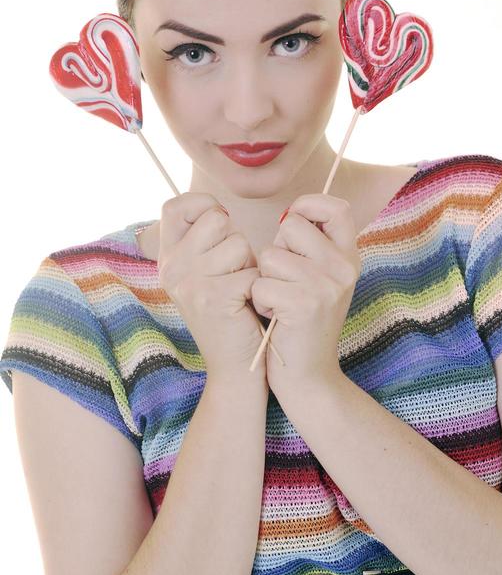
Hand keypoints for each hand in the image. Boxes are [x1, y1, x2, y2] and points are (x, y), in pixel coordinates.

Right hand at [157, 192, 267, 384]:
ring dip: (251, 265)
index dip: (205, 206)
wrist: (236, 369)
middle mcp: (172, 267)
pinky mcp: (214, 297)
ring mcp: (190, 282)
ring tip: (242, 292)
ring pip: (238, 243)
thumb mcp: (208, 273)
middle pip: (217, 219)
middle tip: (234, 274)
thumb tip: (220, 208)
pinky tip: (249, 308)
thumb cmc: (234, 313)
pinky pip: (252, 270)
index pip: (176, 205)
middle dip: (237, 241)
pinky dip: (260, 288)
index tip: (221, 229)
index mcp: (168, 258)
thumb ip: (206, 241)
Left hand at [250, 194, 360, 392]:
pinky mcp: (304, 304)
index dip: (308, 205)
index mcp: (349, 258)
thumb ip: (311, 248)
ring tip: (279, 302)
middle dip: (276, 250)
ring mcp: (326, 286)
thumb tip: (289, 215)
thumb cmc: (302, 323)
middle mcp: (344, 268)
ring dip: (265, 280)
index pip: (336, 207)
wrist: (310, 376)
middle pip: (292, 225)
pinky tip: (274, 318)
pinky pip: (261, 283)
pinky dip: (260, 301)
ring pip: (270, 255)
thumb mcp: (320, 280)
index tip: (292, 223)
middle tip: (285, 281)